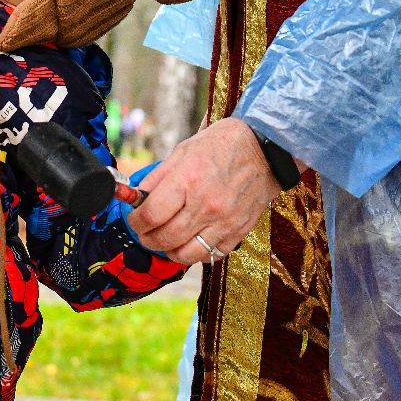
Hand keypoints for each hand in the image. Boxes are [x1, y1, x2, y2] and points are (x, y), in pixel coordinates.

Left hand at [126, 117, 280, 263]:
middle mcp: (206, 205)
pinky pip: (210, 255)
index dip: (135, 222)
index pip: (151, 216)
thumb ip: (157, 177)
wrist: (266, 150)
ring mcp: (224, 222)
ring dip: (169, 250)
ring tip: (166, 239)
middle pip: (165, 238)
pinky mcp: (238, 233)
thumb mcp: (183, 151)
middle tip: (145, 232)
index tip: (134, 219)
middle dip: (148, 238)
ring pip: (185, 254)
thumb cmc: (222, 145)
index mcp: (188, 181)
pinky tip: (191, 240)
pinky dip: (195, 252)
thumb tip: (136, 197)